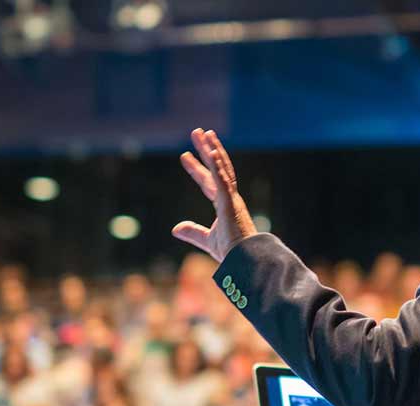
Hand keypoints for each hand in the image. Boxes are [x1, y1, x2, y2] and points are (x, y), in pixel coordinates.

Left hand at [172, 129, 256, 260]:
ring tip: (203, 133)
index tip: (184, 156)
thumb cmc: (231, 252)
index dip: (196, 168)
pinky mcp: (231, 203)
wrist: (244, 260)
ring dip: (212, 149)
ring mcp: (231, 198)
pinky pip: (223, 181)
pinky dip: (217, 166)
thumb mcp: (206, 240)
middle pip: (216, 167)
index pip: (207, 181)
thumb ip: (192, 232)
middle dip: (206, 149)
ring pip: (221, 168)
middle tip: (197, 132)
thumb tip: (175, 228)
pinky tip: (211, 152)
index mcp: (224, 204)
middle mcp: (229, 197)